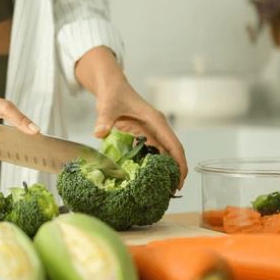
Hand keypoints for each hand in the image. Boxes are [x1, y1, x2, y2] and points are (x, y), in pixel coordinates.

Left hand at [75, 47, 187, 188]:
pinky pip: (152, 153)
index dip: (179, 164)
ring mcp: (152, 132)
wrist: (111, 86)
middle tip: (171, 193)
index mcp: (155, 121)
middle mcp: (157, 127)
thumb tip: (99, 132)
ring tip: (161, 191)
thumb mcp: (107, 106)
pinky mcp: (144, 135)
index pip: (173, 145)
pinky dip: (153, 165)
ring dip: (165, 171)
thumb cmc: (112, 93)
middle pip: (173, 153)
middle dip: (175, 173)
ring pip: (164, 154)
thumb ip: (104, 119)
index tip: (180, 181)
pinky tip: (148, 179)